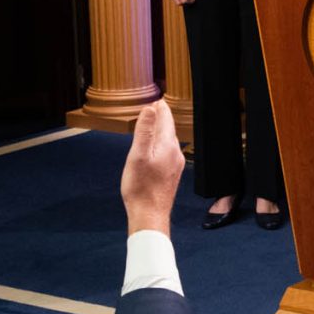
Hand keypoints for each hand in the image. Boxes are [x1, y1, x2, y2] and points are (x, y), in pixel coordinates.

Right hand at [120, 102, 184, 234]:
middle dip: (160, 117)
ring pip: (168, 140)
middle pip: (168, 128)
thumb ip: (145, 131)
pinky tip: (154, 148)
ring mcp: (175, 164)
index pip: (165, 118)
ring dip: (160, 130)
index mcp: (167, 145)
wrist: (150, 215)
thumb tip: (150, 109)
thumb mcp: (138, 155)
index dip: (159, 107)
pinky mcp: (172, 173)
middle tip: (154, 106)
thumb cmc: (141, 188)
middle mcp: (175, 153)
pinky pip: (167, 151)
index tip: (155, 98)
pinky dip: (160, 143)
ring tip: (152, 123)